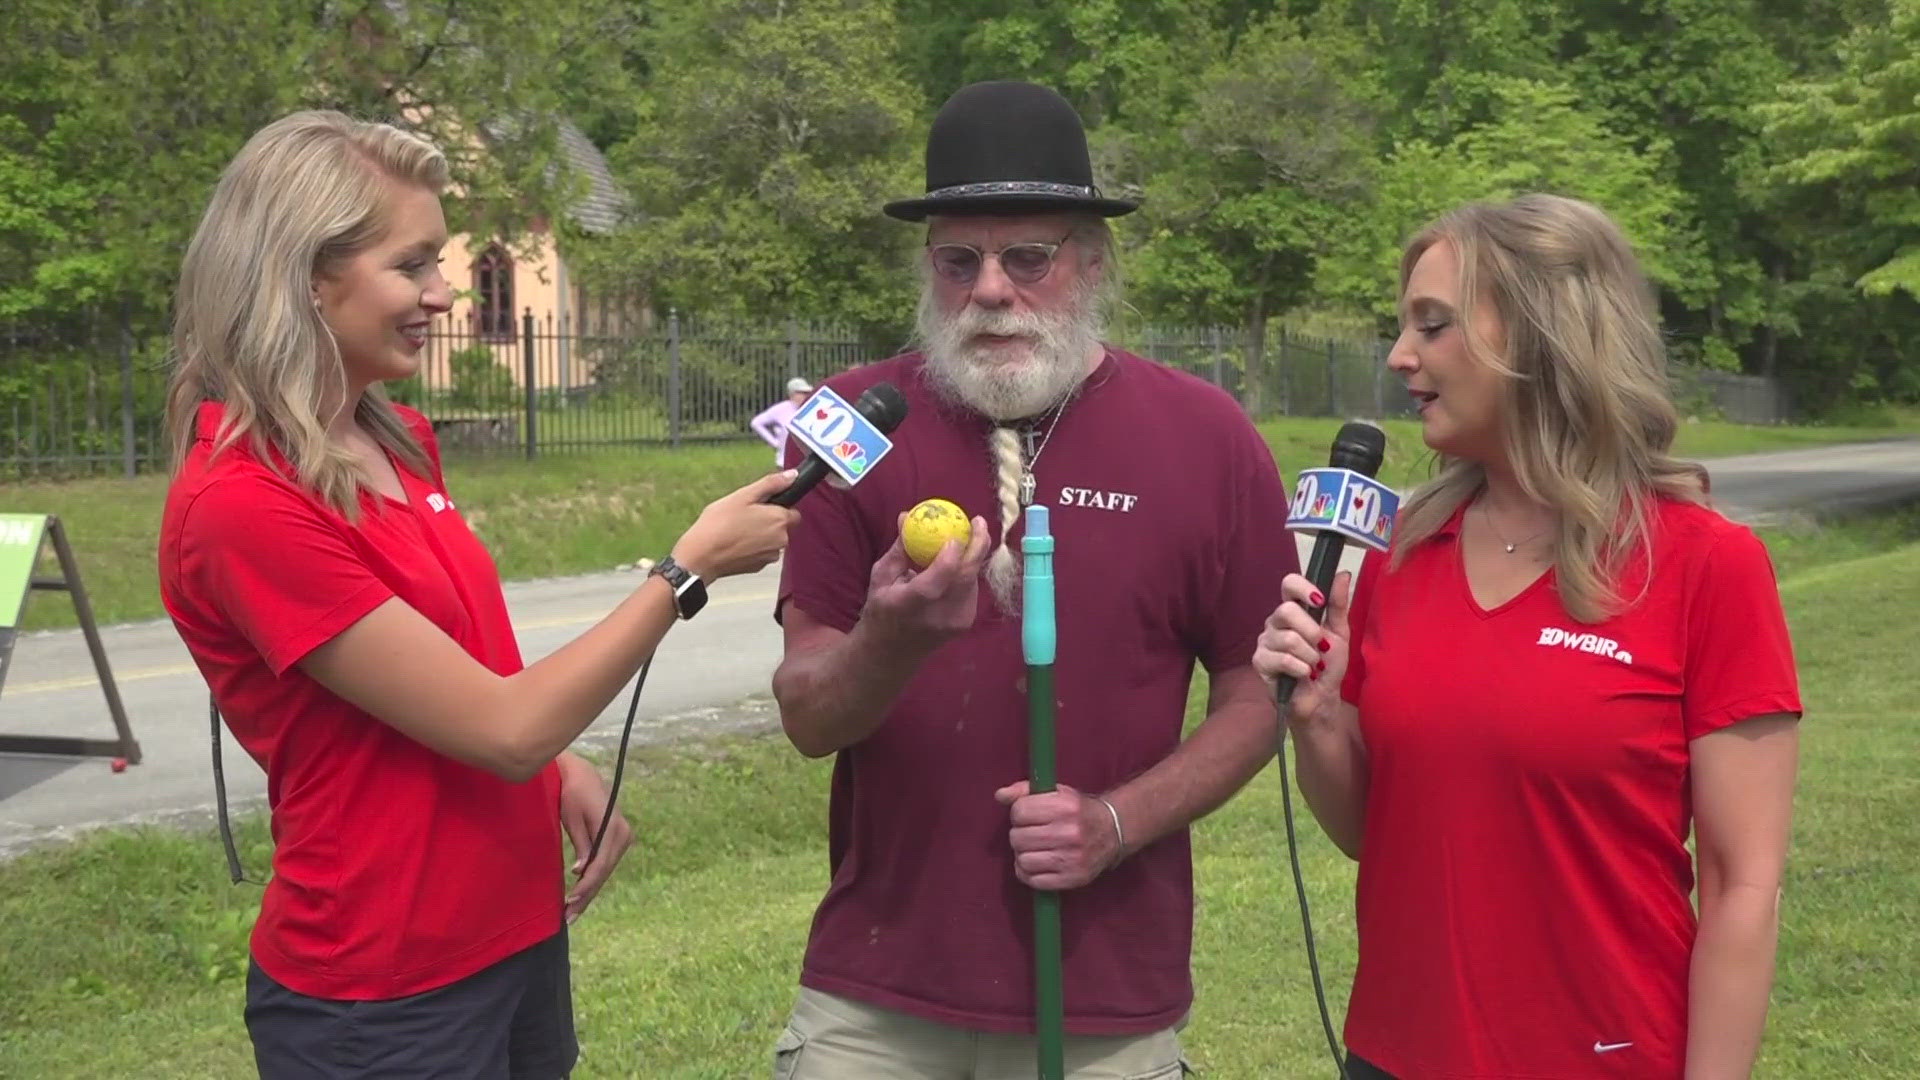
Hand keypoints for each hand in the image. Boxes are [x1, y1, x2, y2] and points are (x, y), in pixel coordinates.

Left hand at [556, 752, 632, 924]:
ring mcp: (623, 837)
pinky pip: (605, 863)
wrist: (581, 776)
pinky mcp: (618, 839)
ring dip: (590, 891)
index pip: (600, 865)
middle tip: (568, 917)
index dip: (585, 886)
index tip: (569, 901)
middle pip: (604, 872)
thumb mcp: (572, 816)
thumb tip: (581, 870)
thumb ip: (581, 842)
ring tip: (572, 912)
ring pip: (605, 870)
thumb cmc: (571, 793)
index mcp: (613, 828)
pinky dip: (593, 879)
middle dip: (586, 895)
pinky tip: (581, 895)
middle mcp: (623, 834)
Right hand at [671, 470, 801, 579]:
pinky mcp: (759, 567)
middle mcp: (781, 540)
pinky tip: (734, 544)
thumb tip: (792, 475)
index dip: (777, 507)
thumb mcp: (743, 496)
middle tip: (743, 516)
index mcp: (780, 520)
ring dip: (760, 535)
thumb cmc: (719, 524)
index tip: (760, 506)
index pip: (793, 511)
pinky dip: (752, 548)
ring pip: (771, 540)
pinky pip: (760, 553)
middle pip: (782, 527)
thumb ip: (771, 484)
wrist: (701, 556)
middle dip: (768, 521)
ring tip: (736, 530)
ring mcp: (770, 556)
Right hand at [858, 510, 990, 653]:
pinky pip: (971, 588)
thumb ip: (899, 549)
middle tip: (978, 521)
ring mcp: (954, 622)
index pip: (935, 582)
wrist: (891, 654)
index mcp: (908, 606)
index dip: (949, 557)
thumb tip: (907, 516)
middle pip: (965, 578)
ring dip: (973, 556)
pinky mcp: (965, 623)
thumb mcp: (881, 578)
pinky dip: (967, 571)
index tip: (955, 533)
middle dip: (977, 546)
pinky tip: (960, 559)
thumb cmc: (881, 611)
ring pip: (972, 580)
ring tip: (969, 534)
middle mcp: (936, 617)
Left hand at [994, 780, 1121, 890]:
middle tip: (1031, 833)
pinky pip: (1033, 881)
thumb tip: (999, 795)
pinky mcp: (1073, 878)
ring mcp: (1072, 858)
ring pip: (1023, 860)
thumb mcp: (1055, 792)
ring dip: (1023, 855)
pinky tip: (1038, 864)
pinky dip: (1029, 874)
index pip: (1019, 812)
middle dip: (1020, 835)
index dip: (1019, 813)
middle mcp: (1070, 832)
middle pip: (1017, 838)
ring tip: (1035, 849)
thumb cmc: (1077, 810)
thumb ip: (1024, 791)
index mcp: (1065, 806)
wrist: (1113, 831)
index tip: (1028, 815)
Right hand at [1253, 570, 1353, 729]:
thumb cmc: (1328, 665)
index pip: (1289, 584)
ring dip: (1310, 655)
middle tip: (1322, 647)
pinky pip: (1282, 659)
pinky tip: (1304, 675)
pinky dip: (1301, 668)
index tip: (1319, 600)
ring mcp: (1265, 641)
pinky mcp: (1260, 662)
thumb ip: (1338, 604)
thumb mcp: (1339, 632)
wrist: (1321, 698)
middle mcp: (1276, 622)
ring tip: (1314, 666)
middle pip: (1287, 611)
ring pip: (1288, 638)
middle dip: (1312, 631)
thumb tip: (1342, 573)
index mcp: (1294, 611)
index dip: (1303, 588)